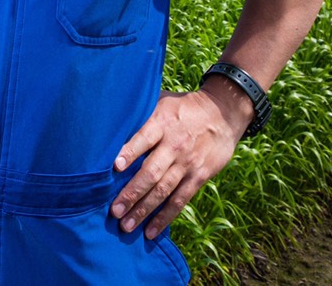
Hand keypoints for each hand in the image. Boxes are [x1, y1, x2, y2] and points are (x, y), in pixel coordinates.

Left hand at [109, 87, 246, 238]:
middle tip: (114, 211)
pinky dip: (164, 217)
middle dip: (132, 193)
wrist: (222, 113)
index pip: (143, 138)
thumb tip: (110, 120)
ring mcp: (187, 163)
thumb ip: (141, 112)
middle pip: (151, 172)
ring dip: (144, 210)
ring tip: (126, 225)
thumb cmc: (183, 107)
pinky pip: (180, 200)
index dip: (129, 152)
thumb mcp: (162, 100)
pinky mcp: (199, 177)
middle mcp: (174, 145)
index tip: (115, 167)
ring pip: (163, 190)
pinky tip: (150, 231)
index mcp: (162, 123)